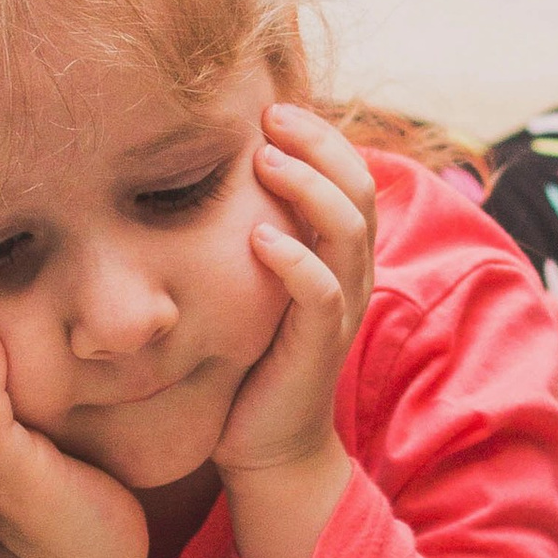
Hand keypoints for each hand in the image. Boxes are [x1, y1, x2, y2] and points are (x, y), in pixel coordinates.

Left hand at [215, 104, 373, 557]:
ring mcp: (339, 313)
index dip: (321, 137)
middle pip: (359, 189)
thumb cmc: (251, 362)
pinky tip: (258, 237)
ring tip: (264, 160)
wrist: (266, 449)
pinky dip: (295, 260)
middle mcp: (350, 276)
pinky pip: (323, 294)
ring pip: (348, 231)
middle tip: (270, 117)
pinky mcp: (319, 350)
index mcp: (338, 255)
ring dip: (308, 189)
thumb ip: (249, 234)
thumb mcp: (252, 286)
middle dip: (319, 144)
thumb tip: (198, 175)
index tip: (271, 108)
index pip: (350, 176)